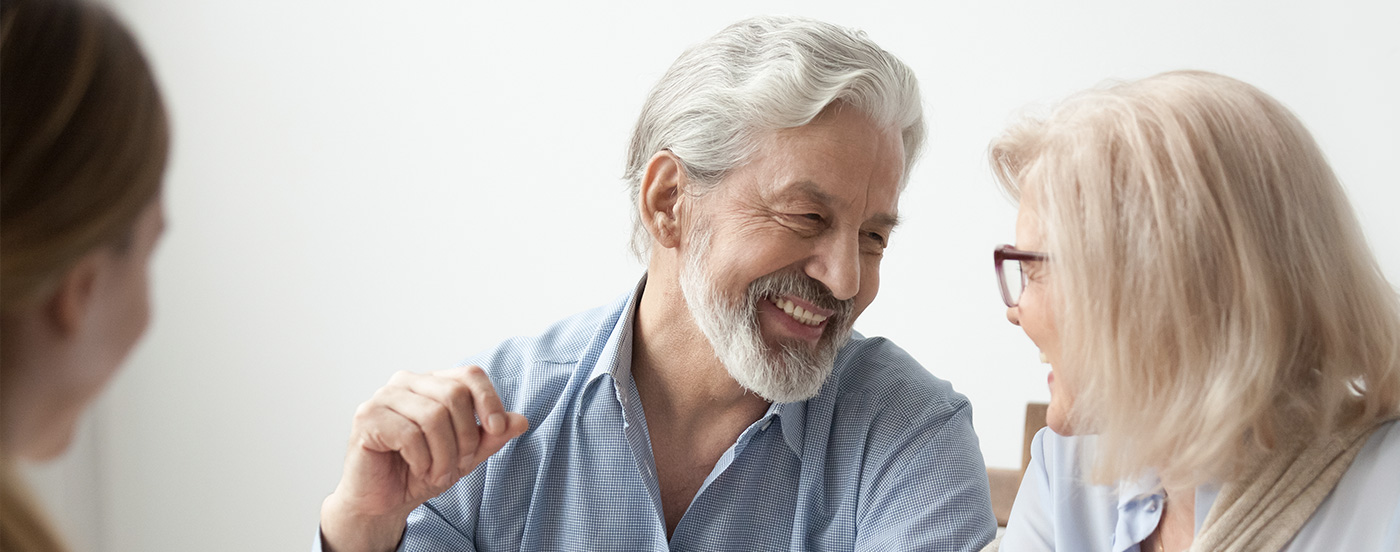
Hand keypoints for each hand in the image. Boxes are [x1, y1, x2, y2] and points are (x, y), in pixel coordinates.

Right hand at [319, 365, 528, 551]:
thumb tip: (521, 420)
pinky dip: (422, 460)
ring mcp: (384, 396)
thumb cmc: (421, 472)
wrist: (383, 501)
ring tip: (438, 474)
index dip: (489, 400)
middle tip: (460, 464)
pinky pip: (409, 434)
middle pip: (455, 395)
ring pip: (433, 416)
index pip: (470, 375)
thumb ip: (491, 437)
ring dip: (444, 454)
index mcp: (432, 382)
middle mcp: (407, 381)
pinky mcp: (366, 417)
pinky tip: (418, 470)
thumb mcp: (466, 456)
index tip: (497, 430)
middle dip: (466, 437)